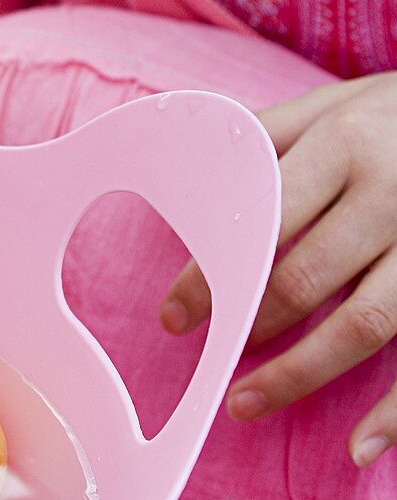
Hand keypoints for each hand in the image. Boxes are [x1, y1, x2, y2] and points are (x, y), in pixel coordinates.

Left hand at [160, 72, 396, 466]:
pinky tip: (362, 442)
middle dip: (248, 325)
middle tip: (210, 354)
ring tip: (250, 400)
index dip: (214, 276)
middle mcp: (390, 194)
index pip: (262, 224)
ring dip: (302, 372)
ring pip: (366, 323)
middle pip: (308, 279)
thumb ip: (264, 139)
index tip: (174, 316)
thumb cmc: (386, 115)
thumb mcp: (327, 107)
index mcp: (343, 146)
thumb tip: (189, 181)